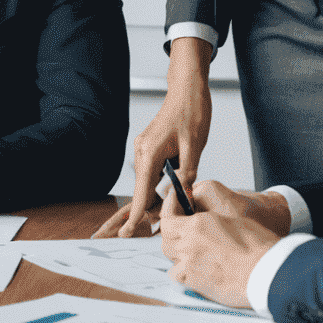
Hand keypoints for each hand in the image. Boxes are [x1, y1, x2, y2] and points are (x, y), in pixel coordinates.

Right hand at [92, 37, 211, 237]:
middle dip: (145, 210)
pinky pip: (151, 172)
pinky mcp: (151, 147)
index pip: (141, 191)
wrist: (188, 88)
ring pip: (147, 181)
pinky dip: (157, 185)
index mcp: (150, 152)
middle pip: (141, 189)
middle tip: (146, 229)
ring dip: (153, 198)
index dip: (136, 215)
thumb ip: (186, 173)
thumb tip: (182, 196)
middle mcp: (142, 151)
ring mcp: (145, 148)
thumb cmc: (192, 111)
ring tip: (164, 212)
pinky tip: (168, 193)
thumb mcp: (194, 146)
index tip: (128, 233)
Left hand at [159, 183, 283, 308]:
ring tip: (191, 249)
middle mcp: (189, 244)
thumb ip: (207, 217)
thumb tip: (196, 217)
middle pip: (166, 237)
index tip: (174, 206)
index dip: (169, 211)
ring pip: (170, 256)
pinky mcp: (195, 283)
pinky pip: (177, 275)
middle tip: (182, 229)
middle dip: (172, 232)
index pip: (167, 217)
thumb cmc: (257, 246)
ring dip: (176, 251)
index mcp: (197, 225)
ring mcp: (190, 265)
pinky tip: (193, 268)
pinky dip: (181, 271)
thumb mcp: (230, 218)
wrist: (267, 272)